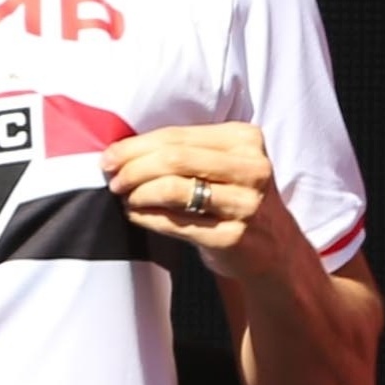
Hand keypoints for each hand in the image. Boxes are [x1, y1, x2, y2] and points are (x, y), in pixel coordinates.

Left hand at [101, 121, 290, 277]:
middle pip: (172, 159)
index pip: (176, 135)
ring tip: (126, 198)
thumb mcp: (222, 164)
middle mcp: (251, 168)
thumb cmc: (234, 198)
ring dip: (137, 194)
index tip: (108, 158)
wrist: (275, 249)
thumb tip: (119, 151)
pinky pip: (175, 222)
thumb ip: (183, 151)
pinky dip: (146, 217)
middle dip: (132, 168)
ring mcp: (245, 203)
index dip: (134, 146)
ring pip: (172, 189)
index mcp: (245, 139)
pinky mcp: (233, 236)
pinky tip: (135, 215)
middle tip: (113, 180)